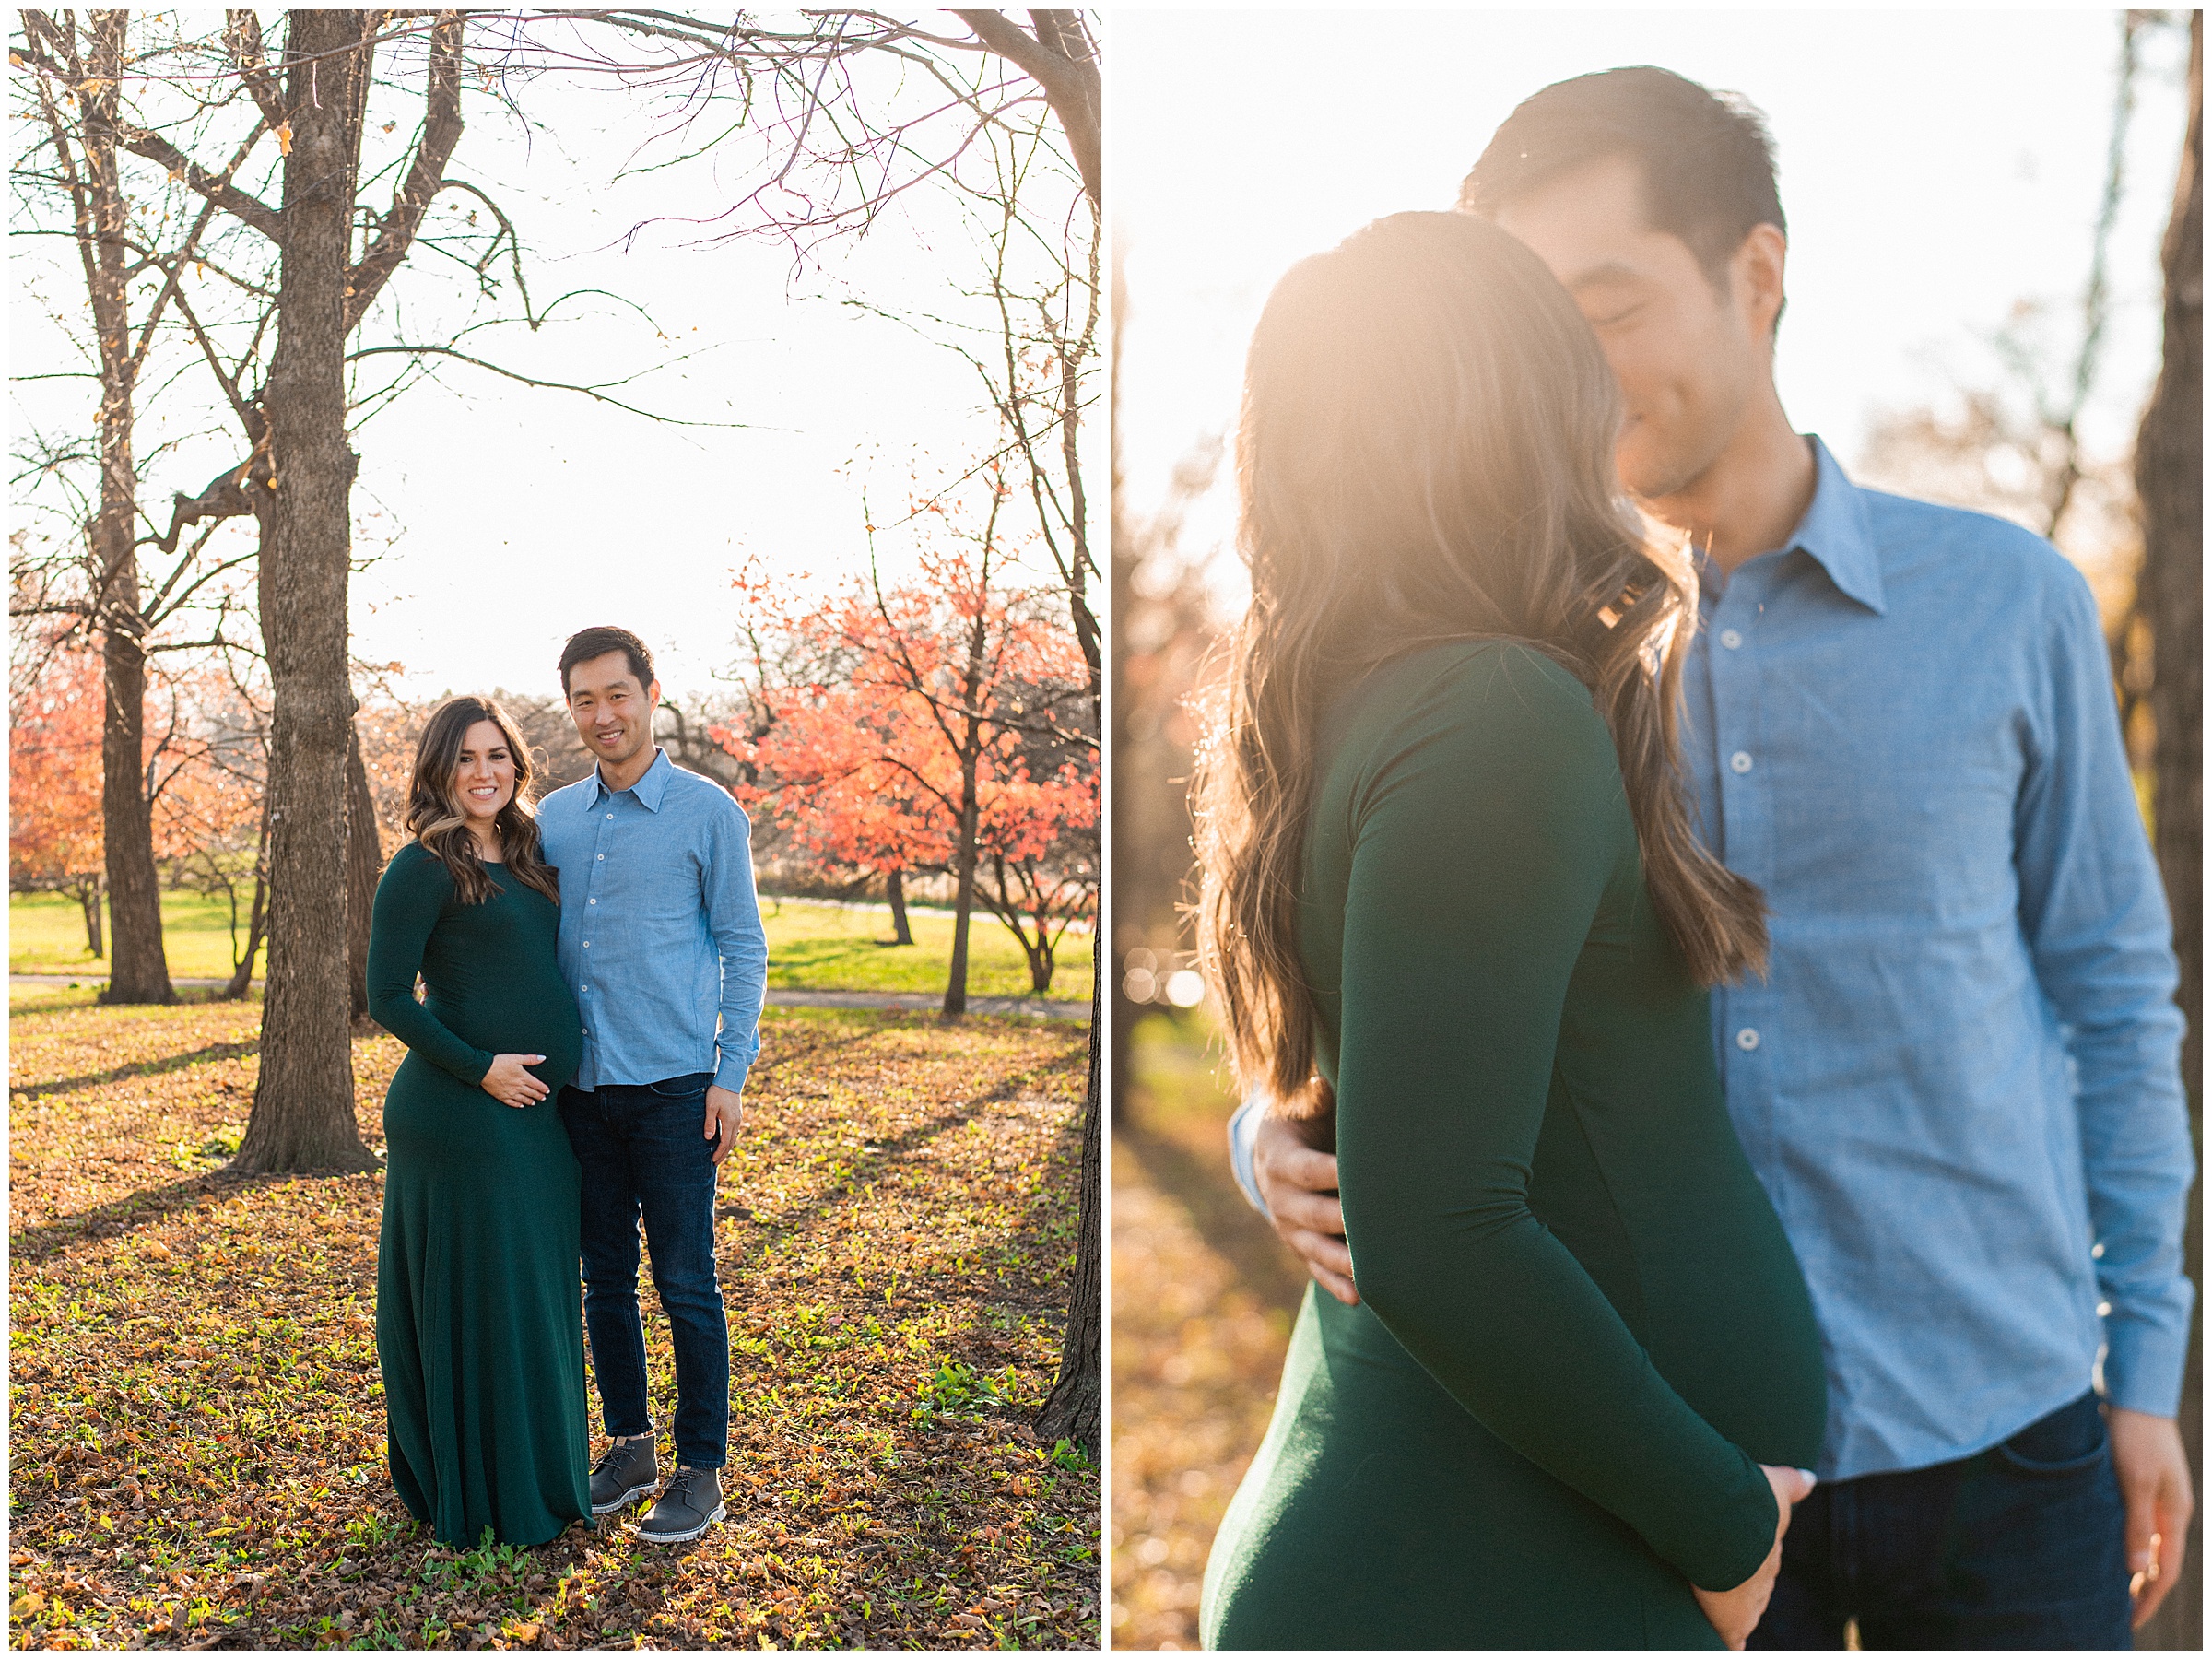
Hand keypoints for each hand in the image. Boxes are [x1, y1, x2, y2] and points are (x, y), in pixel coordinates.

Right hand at [481, 1054, 548, 1108]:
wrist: (484, 1069)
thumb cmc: (499, 1063)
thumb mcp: (517, 1058)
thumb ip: (531, 1059)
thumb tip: (542, 1058)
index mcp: (523, 1077)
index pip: (537, 1085)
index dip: (543, 1088)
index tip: (547, 1091)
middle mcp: (518, 1086)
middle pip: (531, 1093)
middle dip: (539, 1096)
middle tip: (543, 1098)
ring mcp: (510, 1092)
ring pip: (523, 1099)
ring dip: (529, 1101)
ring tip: (534, 1103)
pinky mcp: (502, 1096)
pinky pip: (512, 1103)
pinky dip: (517, 1105)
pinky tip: (520, 1105)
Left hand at [703, 1084, 743, 1165]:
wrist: (730, 1079)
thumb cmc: (717, 1092)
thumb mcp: (710, 1107)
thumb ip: (709, 1123)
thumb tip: (709, 1139)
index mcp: (729, 1122)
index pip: (725, 1142)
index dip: (719, 1153)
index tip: (713, 1160)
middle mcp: (736, 1122)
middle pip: (731, 1143)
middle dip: (723, 1154)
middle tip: (716, 1163)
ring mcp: (738, 1118)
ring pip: (734, 1137)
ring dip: (727, 1148)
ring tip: (720, 1155)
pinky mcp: (738, 1115)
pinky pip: (735, 1131)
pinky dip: (730, 1139)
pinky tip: (725, 1140)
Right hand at [1253, 1109, 1356, 1304]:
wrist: (1269, 1155)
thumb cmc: (1301, 1121)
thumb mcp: (1300, 1104)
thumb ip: (1315, 1097)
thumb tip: (1324, 1084)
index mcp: (1281, 1159)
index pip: (1307, 1170)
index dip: (1331, 1174)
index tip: (1358, 1174)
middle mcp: (1281, 1198)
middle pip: (1312, 1214)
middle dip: (1341, 1222)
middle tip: (1374, 1227)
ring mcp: (1289, 1227)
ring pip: (1315, 1248)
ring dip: (1342, 1262)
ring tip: (1368, 1272)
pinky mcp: (1300, 1247)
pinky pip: (1317, 1269)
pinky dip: (1336, 1284)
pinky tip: (1359, 1297)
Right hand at [1692, 1465, 1814, 1649]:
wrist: (1726, 1525)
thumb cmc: (1748, 1502)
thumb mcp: (1775, 1487)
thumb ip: (1792, 1484)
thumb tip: (1810, 1478)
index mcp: (1770, 1551)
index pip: (1764, 1561)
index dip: (1752, 1560)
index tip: (1742, 1558)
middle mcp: (1762, 1580)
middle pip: (1754, 1589)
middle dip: (1742, 1588)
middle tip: (1726, 1586)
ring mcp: (1747, 1604)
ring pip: (1744, 1612)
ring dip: (1732, 1613)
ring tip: (1721, 1613)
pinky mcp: (1730, 1621)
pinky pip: (1733, 1641)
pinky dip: (1731, 1645)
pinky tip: (1730, 1648)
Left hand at [2109, 1406, 2192, 1627]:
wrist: (2135, 1391)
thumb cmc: (2134, 1434)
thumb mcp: (2134, 1481)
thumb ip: (2136, 1525)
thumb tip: (2138, 1570)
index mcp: (2175, 1514)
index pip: (2166, 1570)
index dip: (2149, 1597)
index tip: (2130, 1621)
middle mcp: (2170, 1510)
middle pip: (2159, 1561)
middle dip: (2143, 1589)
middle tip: (2119, 1614)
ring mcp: (2158, 1496)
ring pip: (2148, 1543)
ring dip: (2135, 1568)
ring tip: (2112, 1589)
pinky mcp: (2140, 1482)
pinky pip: (2138, 1524)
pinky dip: (2127, 1543)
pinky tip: (2108, 1547)